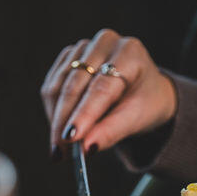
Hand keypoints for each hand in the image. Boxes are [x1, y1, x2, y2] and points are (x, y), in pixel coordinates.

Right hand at [40, 28, 176, 157]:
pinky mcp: (68, 57)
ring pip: (58, 85)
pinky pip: (52, 86)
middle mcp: (105, 42)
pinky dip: (53, 111)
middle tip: (61, 153)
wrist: (143, 90)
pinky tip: (59, 130)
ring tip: (60, 149)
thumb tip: (86, 147)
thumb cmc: (144, 102)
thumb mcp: (137, 118)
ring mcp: (84, 47)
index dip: (85, 113)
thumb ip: (112, 131)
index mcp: (129, 53)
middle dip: (65, 121)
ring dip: (56, 119)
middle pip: (75, 84)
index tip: (72, 139)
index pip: (101, 87)